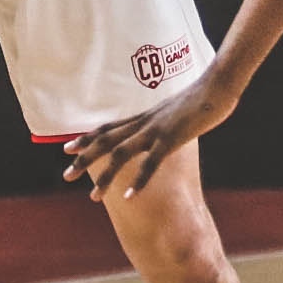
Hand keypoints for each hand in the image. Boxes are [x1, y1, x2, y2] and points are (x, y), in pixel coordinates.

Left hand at [61, 76, 236, 201]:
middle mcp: (143, 122)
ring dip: (105, 176)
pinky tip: (129, 196)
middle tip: (65, 176)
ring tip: (92, 196)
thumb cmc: (200, 98)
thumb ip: (163, 121)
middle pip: (106, 141)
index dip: (87, 138)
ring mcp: (155, 130)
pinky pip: (151, 162)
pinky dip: (138, 179)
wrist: (217, 85)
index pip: (108, 127)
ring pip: (121, 153)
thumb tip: (159, 129)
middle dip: (84, 158)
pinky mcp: (171, 138)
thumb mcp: (175, 112)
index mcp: (143, 117)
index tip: (67, 148)